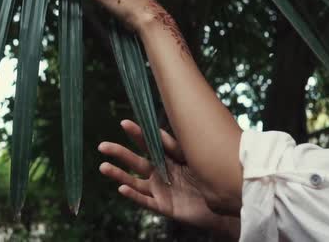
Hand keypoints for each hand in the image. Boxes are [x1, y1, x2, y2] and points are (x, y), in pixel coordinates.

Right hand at [98, 120, 238, 236]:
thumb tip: (158, 129)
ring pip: (135, 182)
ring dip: (119, 174)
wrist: (225, 201)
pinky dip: (133, 195)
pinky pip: (146, 201)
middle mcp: (160, 174)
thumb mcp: (191, 155)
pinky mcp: (165, 206)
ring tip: (103, 167)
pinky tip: (121, 188)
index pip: (148, 144)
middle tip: (102, 146)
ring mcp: (160, 190)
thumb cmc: (210, 175)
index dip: (137, 134)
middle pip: (136, 161)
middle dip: (119, 153)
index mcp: (167, 159)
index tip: (124, 123)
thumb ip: (175, 145)